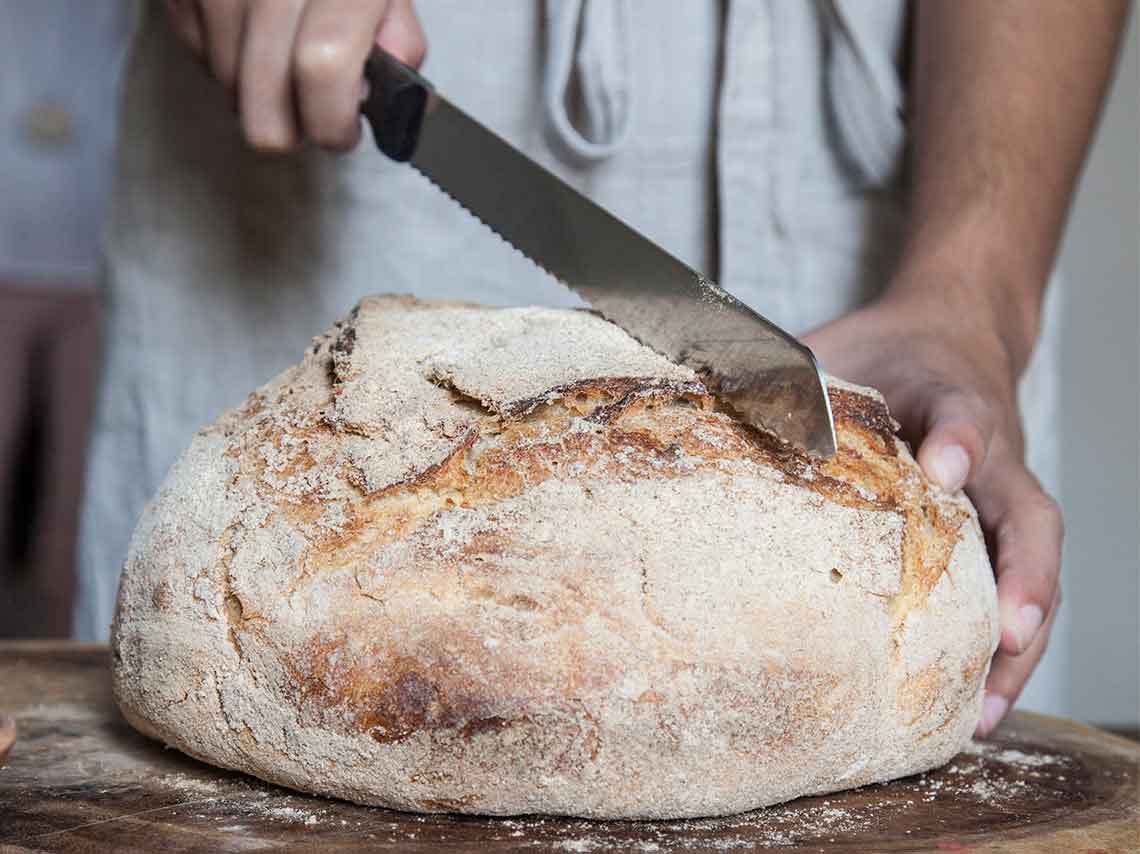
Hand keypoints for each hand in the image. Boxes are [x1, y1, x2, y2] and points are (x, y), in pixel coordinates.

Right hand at [163, 0, 426, 151]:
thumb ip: (398, 36)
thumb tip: (396, 99)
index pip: (322, 69)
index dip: (333, 122)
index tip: (343, 132)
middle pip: (264, 106)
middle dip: (293, 127)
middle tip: (312, 111)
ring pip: (228, 87)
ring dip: (257, 91)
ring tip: (281, 58)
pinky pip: (196, 52)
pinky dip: (225, 56)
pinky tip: (251, 31)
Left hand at [803, 285, 1062, 736]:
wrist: (948, 335)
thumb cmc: (889, 350)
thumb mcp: (839, 346)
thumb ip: (791, 372)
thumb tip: (706, 398)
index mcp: (950, 397)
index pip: (964, 413)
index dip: (959, 440)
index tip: (942, 466)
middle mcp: (992, 456)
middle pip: (1028, 515)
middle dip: (1022, 575)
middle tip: (1005, 632)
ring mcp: (999, 497)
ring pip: (1032, 567)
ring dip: (1019, 641)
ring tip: (984, 709)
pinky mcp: (993, 531)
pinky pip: (1012, 588)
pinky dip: (1001, 650)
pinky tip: (973, 704)